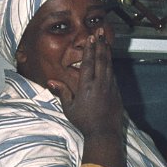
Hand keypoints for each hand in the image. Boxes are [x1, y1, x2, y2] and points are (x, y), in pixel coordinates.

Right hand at [47, 33, 126, 166]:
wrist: (104, 134)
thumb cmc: (84, 122)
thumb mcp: (69, 108)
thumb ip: (62, 92)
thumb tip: (50, 81)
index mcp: (87, 86)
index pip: (89, 63)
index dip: (90, 49)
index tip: (91, 38)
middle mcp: (100, 84)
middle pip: (101, 60)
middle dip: (100, 45)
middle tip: (100, 32)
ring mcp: (110, 87)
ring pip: (109, 65)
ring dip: (107, 52)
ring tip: (105, 41)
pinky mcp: (116, 92)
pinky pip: (113, 74)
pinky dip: (111, 64)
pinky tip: (110, 60)